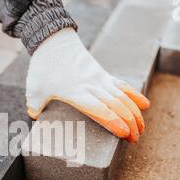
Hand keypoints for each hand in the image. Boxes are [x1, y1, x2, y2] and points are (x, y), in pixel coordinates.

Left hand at [26, 28, 149, 142]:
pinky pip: (122, 85)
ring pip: (122, 97)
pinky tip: (145, 105)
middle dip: (129, 123)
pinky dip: (134, 95)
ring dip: (134, 113)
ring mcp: (99, 79)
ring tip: (142, 129)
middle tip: (135, 139)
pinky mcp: (103, 74)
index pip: (99, 109)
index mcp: (75, 92)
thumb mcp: (34, 88)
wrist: (54, 40)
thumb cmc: (44, 66)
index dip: (113, 121)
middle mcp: (91, 85)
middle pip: (115, 106)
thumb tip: (35, 118)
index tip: (125, 133)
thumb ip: (35, 105)